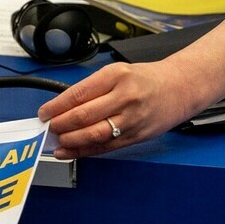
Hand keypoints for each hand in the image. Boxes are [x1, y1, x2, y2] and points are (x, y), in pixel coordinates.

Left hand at [38, 61, 196, 159]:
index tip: (44, 112)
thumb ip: (92, 88)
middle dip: (60, 124)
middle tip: (48, 127)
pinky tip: (70, 151)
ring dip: (70, 140)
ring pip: (93, 135)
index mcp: (116, 76)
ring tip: (57, 140)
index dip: (56, 106)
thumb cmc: (146, 79)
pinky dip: (84, 151)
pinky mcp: (136, 136)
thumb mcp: (118, 72)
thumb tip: (62, 106)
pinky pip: (105, 147)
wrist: (180, 87)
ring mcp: (131, 119)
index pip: (78, 94)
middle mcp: (124, 97)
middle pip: (83, 116)